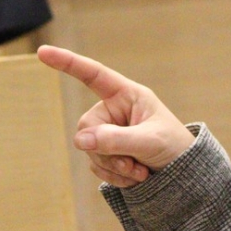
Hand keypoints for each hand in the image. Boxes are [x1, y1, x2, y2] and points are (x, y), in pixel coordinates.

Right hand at [38, 44, 194, 188]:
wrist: (187, 178)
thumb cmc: (175, 148)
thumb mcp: (150, 142)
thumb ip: (116, 140)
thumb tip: (80, 140)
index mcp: (127, 95)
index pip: (93, 75)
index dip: (67, 63)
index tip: (42, 52)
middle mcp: (115, 111)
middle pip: (87, 126)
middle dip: (107, 150)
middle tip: (133, 164)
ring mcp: (110, 133)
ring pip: (89, 150)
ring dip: (114, 167)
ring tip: (140, 172)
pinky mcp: (108, 154)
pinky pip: (96, 167)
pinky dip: (114, 177)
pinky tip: (136, 178)